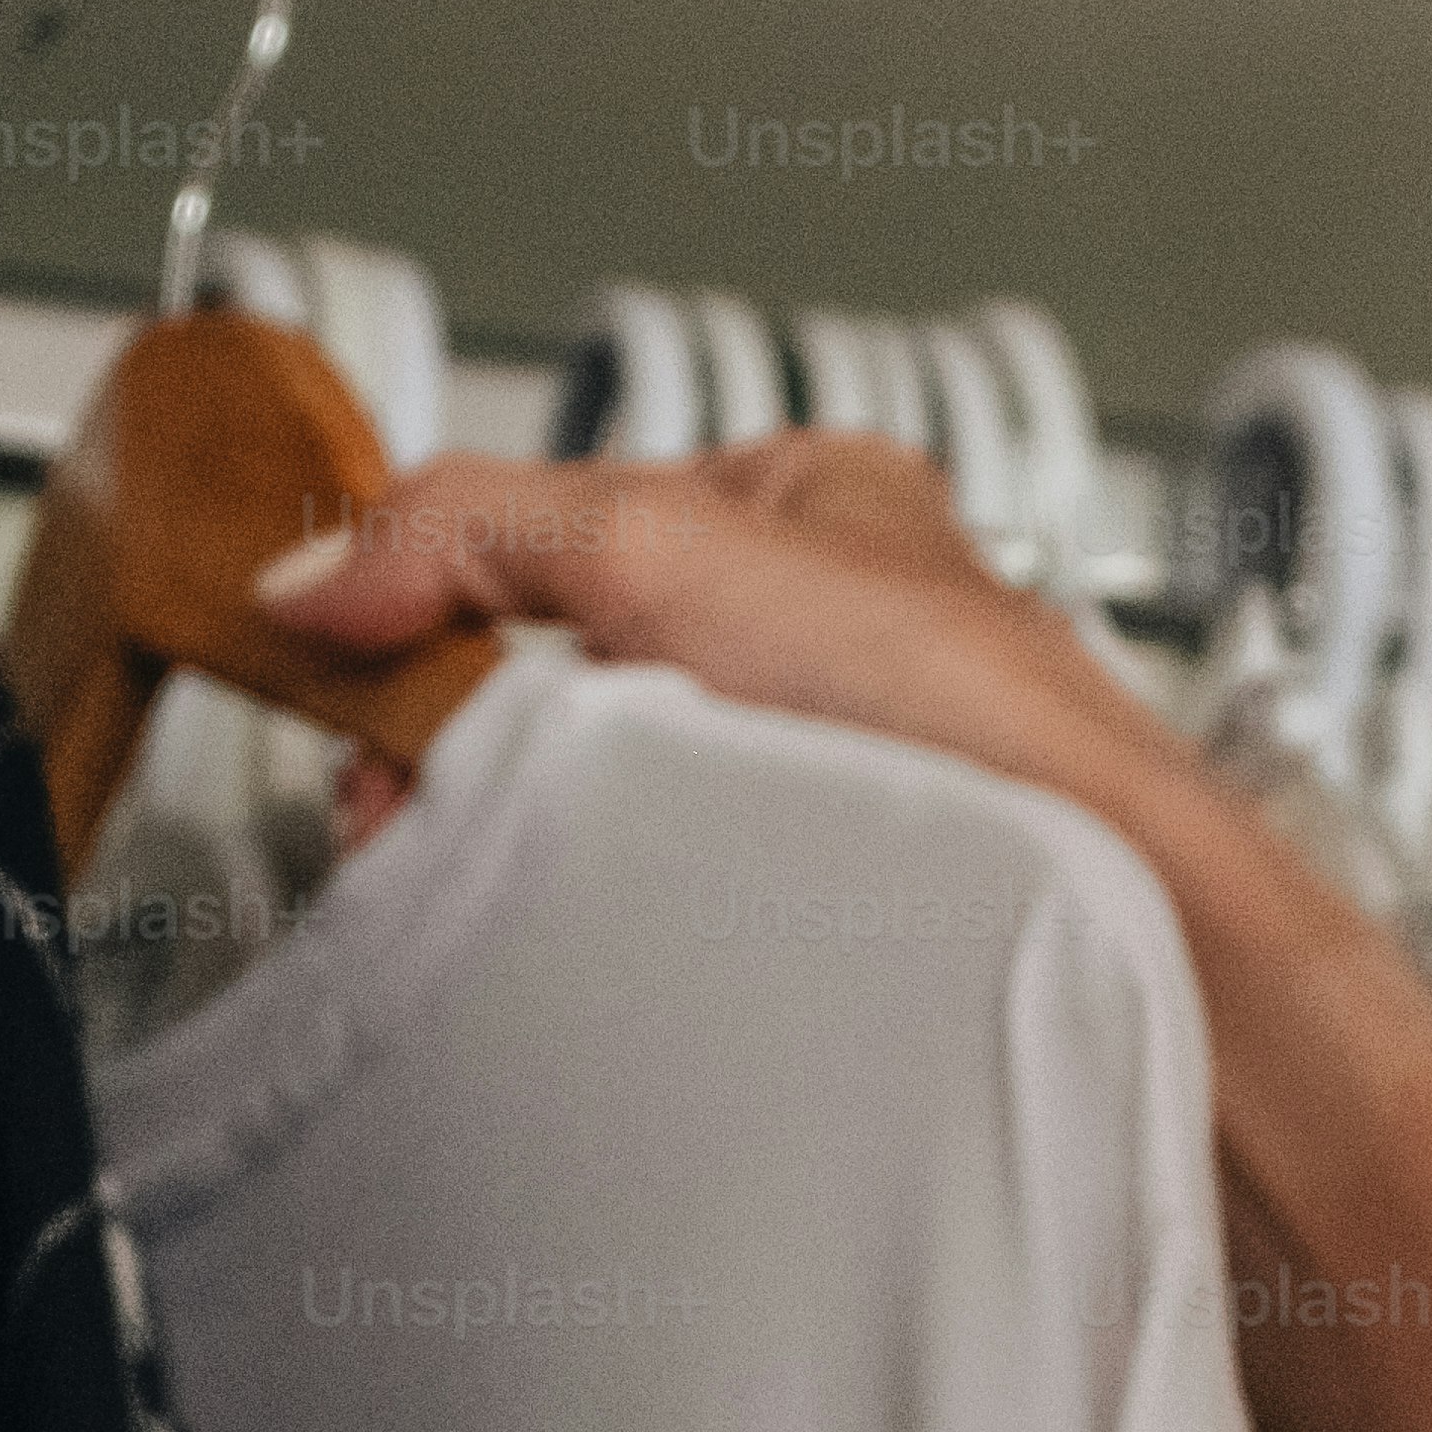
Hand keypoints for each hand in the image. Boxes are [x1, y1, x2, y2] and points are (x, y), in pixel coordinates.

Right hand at [263, 432, 1206, 850]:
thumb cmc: (973, 728)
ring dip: (534, 824)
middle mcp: (825, 625)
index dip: (441, 585)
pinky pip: (659, 890)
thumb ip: (474, 530)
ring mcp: (824, 766)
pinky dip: (603, 903)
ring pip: (608, 786)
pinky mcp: (825, 896)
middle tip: (416, 786)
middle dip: (472, 727)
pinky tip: (592, 925)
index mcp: (809, 499)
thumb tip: (319, 569)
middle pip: (567, 660)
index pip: (559, 514)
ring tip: (504, 856)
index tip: (347, 655)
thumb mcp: (663, 544)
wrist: (1112, 933)